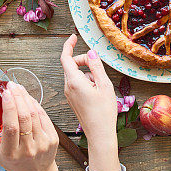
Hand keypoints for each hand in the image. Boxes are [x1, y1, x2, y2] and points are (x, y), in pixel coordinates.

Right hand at [0, 82, 61, 170]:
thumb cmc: (14, 163)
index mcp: (11, 153)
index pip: (11, 127)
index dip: (9, 108)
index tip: (5, 93)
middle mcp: (28, 149)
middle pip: (24, 118)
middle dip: (18, 97)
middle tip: (11, 86)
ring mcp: (43, 143)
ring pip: (35, 115)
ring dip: (26, 98)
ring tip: (18, 89)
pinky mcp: (53, 139)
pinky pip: (44, 117)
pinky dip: (36, 105)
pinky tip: (28, 98)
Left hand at [60, 34, 119, 170]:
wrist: (99, 133)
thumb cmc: (103, 112)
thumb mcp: (105, 85)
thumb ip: (96, 66)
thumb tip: (91, 52)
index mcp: (74, 81)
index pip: (66, 58)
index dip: (69, 45)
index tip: (74, 37)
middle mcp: (68, 87)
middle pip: (71, 65)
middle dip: (84, 61)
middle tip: (98, 66)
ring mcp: (69, 94)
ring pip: (75, 75)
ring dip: (87, 73)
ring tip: (101, 85)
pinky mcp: (72, 99)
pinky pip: (76, 84)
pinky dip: (86, 82)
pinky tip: (97, 91)